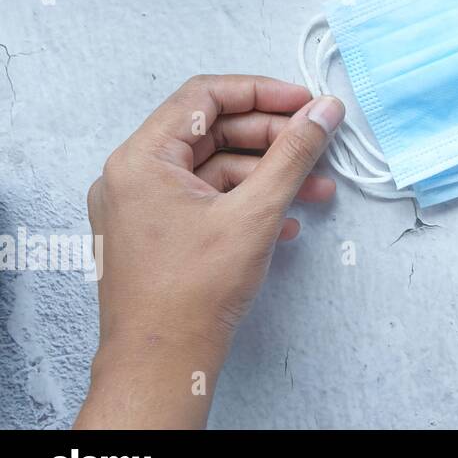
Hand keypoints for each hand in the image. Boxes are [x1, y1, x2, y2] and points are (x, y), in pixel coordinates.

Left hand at [76, 75, 343, 428]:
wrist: (162, 364)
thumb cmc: (191, 293)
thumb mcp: (256, 211)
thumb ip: (294, 154)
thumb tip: (323, 112)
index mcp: (141, 160)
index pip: (204, 97)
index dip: (261, 93)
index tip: (305, 102)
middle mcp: (134, 177)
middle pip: (212, 132)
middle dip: (272, 138)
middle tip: (317, 142)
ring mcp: (142, 207)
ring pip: (215, 169)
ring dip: (268, 175)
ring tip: (317, 189)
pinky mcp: (158, 234)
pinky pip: (207, 200)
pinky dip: (248, 201)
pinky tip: (287, 222)